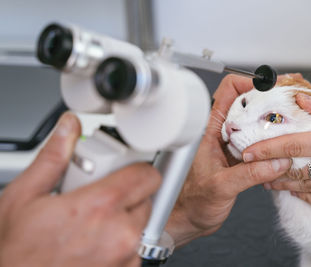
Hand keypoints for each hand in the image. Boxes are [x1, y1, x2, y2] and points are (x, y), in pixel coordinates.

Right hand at [0, 113, 160, 266]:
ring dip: (123, 219)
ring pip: (141, 224)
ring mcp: (125, 257)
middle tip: (98, 198)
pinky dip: (120, 242)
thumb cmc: (16, 251)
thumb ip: (54, 157)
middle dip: (126, 193)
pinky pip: (135, 248)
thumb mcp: (24, 197)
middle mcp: (120, 235)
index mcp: (99, 208)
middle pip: (146, 198)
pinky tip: (94, 243)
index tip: (123, 170)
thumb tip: (69, 128)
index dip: (136, 168)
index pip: (147, 175)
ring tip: (92, 224)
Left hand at [165, 75, 290, 246]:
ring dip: (272, 122)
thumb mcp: (221, 187)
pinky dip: (272, 141)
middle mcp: (220, 133)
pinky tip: (284, 145)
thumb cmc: (192, 202)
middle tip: (289, 102)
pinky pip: (259, 142)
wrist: (189, 218)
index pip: (228, 92)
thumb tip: (277, 162)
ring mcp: (231, 145)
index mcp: (209, 131)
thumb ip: (249, 174)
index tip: (270, 87)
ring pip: (254, 123)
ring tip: (292, 121)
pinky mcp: (239, 158)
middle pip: (246, 104)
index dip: (249, 83)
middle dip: (268, 100)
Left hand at [243, 94, 310, 212]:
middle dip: (269, 168)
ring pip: (302, 186)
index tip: (247, 151)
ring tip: (268, 179)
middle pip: (293, 168)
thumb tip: (299, 97)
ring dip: (282, 183)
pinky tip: (293, 190)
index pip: (292, 144)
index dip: (266, 148)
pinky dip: (303, 196)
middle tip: (253, 166)